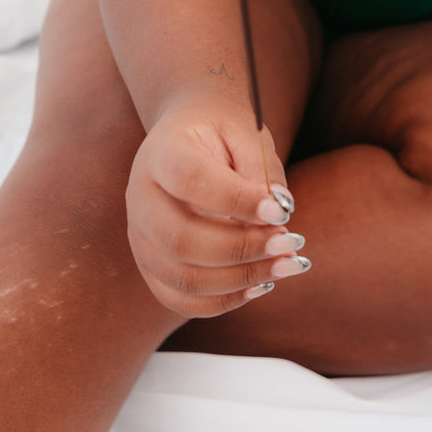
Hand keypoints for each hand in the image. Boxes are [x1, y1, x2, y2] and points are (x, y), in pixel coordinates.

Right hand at [126, 97, 308, 317]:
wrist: (191, 134)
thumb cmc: (224, 131)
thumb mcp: (246, 133)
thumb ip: (262, 169)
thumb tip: (281, 211)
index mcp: (161, 152)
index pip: (190, 181)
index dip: (237, 201)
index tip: (282, 212)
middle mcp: (140, 197)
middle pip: (180, 239)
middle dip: (243, 249)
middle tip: (291, 242)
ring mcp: (140, 236)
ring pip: (182, 278)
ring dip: (240, 279)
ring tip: (288, 264)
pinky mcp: (150, 264)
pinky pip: (181, 299)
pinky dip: (224, 300)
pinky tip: (262, 283)